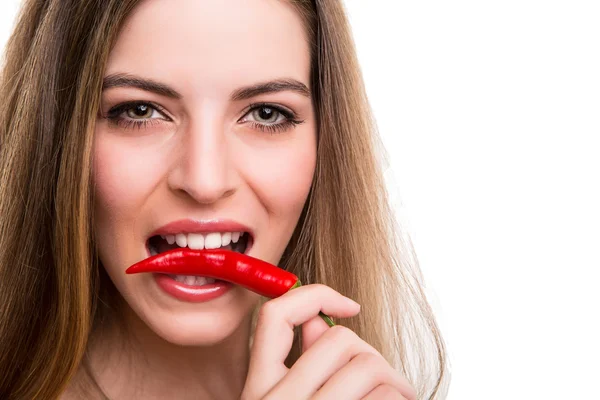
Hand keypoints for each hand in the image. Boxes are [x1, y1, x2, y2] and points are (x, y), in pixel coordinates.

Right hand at [241, 284, 416, 399]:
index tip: (350, 305)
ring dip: (394, 381)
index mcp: (257, 389)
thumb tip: (317, 322)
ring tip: (397, 396)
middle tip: (386, 380)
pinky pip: (385, 396)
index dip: (317, 295)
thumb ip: (302, 364)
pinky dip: (399, 397)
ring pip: (368, 366)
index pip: (275, 315)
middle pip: (338, 339)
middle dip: (371, 354)